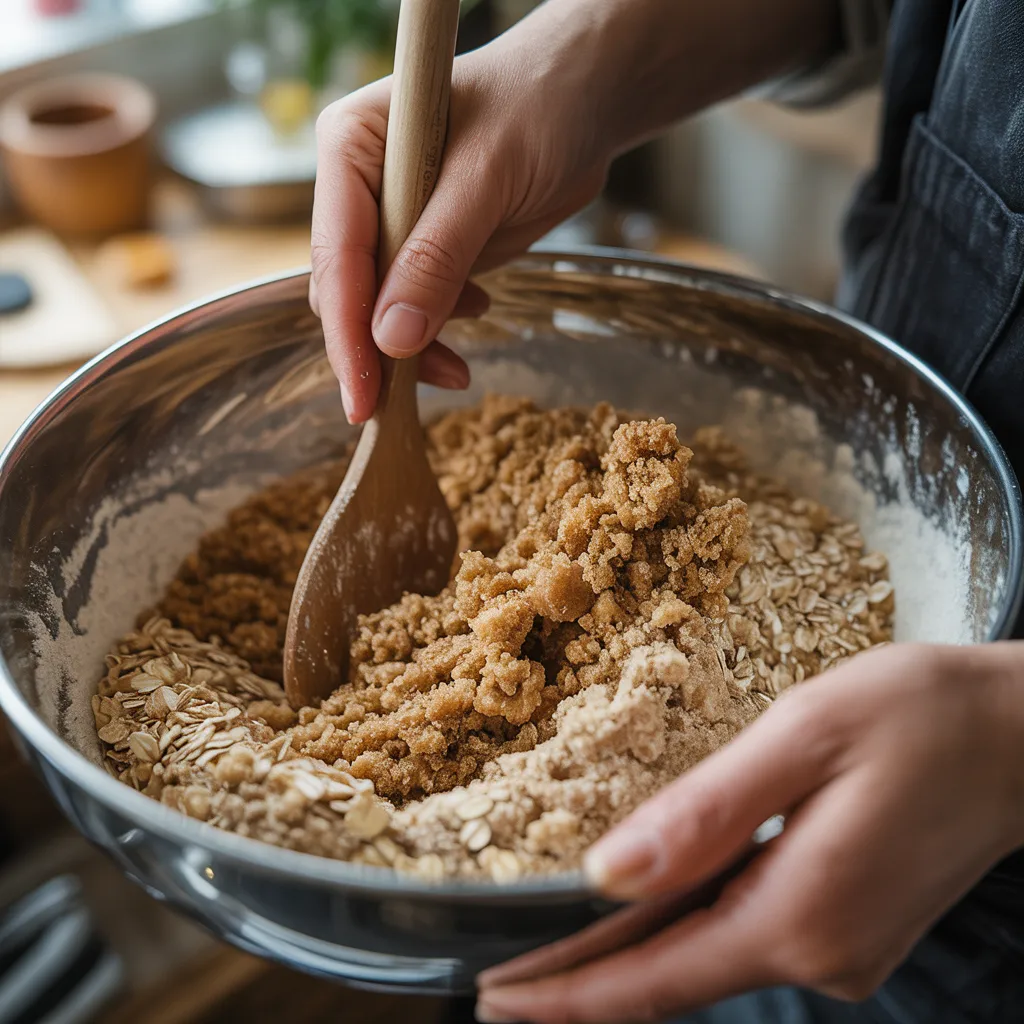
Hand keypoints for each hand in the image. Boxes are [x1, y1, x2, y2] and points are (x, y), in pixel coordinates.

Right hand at [309, 0, 838, 423]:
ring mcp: (391, 220)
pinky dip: (438, 326)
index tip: (361, 395)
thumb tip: (392, 339)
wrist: (583, 101)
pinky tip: (476, 312)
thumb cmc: (536, 108)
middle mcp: (358, 187)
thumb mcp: (488, 179)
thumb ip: (438, 256)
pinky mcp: (424, 246)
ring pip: (378, 306)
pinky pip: (416, 303)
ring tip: (456, 368)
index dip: (346, 330)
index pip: (335, 254)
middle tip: (398, 404)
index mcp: (351, 149)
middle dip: (373, 349)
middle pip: (345, 289)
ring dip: (410, 346)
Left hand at [476, 643, 1023, 1023]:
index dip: (568, 996)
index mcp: (799, 911)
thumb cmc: (918, 715)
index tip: (495, 1000)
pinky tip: (646, 908)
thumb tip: (608, 872)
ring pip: (705, 957)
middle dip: (582, 983)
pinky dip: (683, 930)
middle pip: (672, 979)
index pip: (654, 980)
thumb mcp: (803, 735)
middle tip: (498, 979)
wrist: (1021, 734)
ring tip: (548, 942)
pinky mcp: (849, 927)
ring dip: (629, 956)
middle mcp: (819, 953)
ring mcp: (839, 949)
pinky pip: (743, 935)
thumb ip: (706, 810)